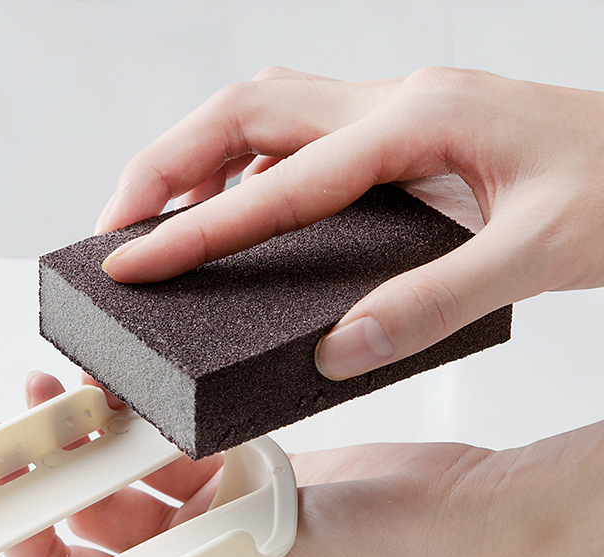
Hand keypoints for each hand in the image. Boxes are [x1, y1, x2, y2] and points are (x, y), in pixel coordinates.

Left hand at [0, 371, 602, 556]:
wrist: (459, 513)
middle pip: (83, 546)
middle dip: (33, 496)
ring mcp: (213, 530)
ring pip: (121, 491)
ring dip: (81, 451)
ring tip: (48, 399)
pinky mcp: (237, 482)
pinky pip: (167, 456)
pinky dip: (138, 432)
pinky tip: (113, 402)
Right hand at [96, 67, 603, 379]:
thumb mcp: (541, 253)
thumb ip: (434, 303)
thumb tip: (341, 349)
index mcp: (418, 124)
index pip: (276, 184)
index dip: (194, 231)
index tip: (128, 263)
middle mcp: (394, 105)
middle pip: (244, 110)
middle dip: (164, 166)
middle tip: (117, 227)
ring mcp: (395, 115)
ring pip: (264, 115)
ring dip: (199, 160)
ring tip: (159, 218)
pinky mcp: (400, 138)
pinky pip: (299, 142)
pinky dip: (248, 173)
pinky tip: (240, 210)